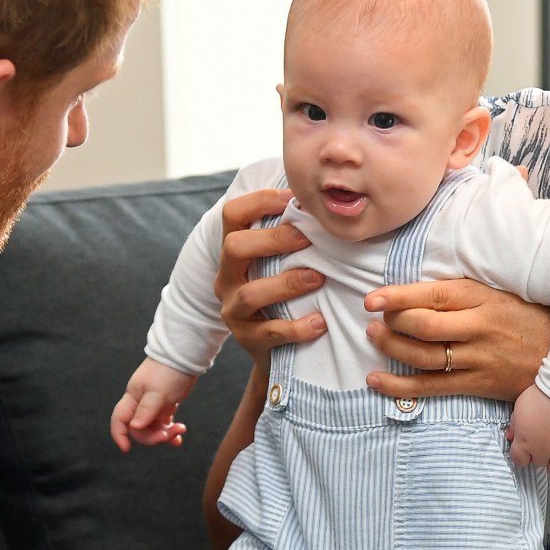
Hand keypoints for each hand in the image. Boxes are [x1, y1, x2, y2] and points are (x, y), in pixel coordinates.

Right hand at [110, 358, 196, 451]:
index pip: (119, 420)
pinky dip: (170, 431)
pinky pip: (163, 424)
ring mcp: (152, 405)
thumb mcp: (158, 392)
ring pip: (152, 428)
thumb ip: (146, 410)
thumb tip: (134, 427)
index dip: (119, 435)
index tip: (127, 449)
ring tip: (180, 429)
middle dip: (154, 436)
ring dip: (165, 434)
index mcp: (133, 398)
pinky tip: (179, 437)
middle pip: (139, 429)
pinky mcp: (165, 405)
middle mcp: (140, 403)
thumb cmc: (169, 371)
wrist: (185, 356)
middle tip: (171, 433)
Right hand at [215, 188, 326, 371]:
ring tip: (318, 278)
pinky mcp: (247, 340)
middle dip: (272, 240)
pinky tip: (320, 322)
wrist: (276, 352)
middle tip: (307, 237)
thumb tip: (322, 197)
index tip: (292, 198)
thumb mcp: (280, 261)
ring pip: (250, 293)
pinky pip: (269, 333)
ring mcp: (233, 310)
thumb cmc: (284, 293)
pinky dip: (296, 328)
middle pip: (233, 247)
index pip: (232, 214)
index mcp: (234, 251)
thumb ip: (292, 233)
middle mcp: (226, 277)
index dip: (259, 201)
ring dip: (287, 283)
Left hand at [363, 278, 549, 400]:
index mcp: (482, 298)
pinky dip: (400, 386)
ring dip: (391, 348)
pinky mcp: (478, 385)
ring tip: (373, 338)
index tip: (372, 299)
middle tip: (374, 319)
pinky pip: (432, 388)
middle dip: (391, 323)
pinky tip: (376, 380)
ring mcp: (478, 359)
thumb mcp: (498, 293)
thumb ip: (461, 292)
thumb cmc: (527, 317)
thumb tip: (416, 289)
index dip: (398, 297)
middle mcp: (479, 328)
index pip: (433, 295)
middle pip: (424, 327)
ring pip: (423, 357)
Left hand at [507, 385, 549, 488]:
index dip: (522, 455)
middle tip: (544, 446)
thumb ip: (514, 423)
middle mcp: (541, 452)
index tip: (525, 451)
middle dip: (539, 455)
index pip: (519, 459)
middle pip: (538, 463)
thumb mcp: (520, 405)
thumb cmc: (542, 395)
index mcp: (525, 441)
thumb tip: (510, 436)